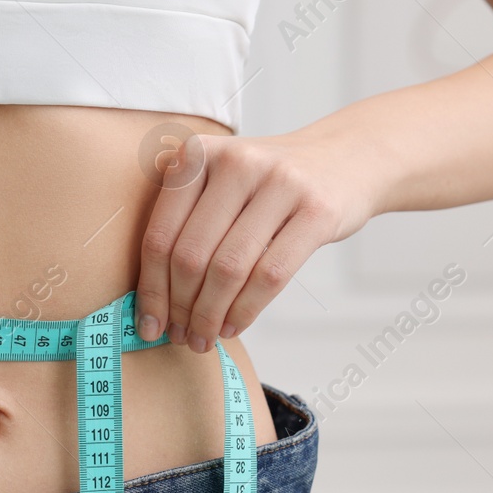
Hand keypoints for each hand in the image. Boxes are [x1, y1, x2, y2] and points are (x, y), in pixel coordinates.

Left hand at [133, 133, 378, 349]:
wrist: (344, 159)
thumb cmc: (265, 187)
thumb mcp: (219, 183)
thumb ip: (184, 224)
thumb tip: (152, 305)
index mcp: (198, 154)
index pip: (160, 235)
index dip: (151, 290)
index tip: (148, 325)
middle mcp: (235, 161)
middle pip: (190, 256)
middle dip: (180, 308)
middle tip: (182, 337)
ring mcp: (280, 182)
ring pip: (228, 269)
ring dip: (210, 316)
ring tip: (205, 338)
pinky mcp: (317, 210)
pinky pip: (270, 275)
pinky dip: (245, 310)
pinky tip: (234, 326)